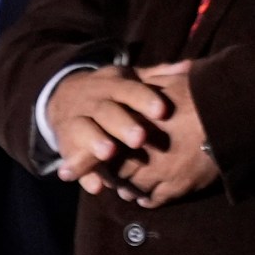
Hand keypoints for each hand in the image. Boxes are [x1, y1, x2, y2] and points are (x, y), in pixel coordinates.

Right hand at [45, 65, 172, 195]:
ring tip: (109, 153)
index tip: (163, 111)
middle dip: (122, 124)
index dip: (144, 99)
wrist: (65, 96)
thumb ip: (157, 75)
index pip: (128, 90)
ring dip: (96, 142)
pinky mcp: (66, 144)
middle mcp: (92, 101)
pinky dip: (82, 174)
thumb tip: (189, 67)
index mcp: (112, 85)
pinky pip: (72, 159)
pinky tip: (96, 186)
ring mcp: (76, 121)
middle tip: (140, 138)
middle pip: (106, 111)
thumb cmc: (111, 91)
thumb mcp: (129, 78)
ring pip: (83, 130)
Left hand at [110, 61, 220, 207]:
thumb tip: (139, 78)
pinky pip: (153, 200)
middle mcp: (142, 151)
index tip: (97, 154)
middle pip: (115, 171)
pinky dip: (146, 199)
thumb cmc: (200, 95)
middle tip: (111, 174)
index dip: (99, 151)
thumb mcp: (170, 82)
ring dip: (128, 188)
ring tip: (127, 186)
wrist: (229, 116)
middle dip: (112, 174)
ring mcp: (159, 172)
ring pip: (132, 188)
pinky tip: (144, 196)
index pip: (106, 144)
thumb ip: (149, 82)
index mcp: (135, 125)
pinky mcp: (177, 186)